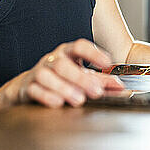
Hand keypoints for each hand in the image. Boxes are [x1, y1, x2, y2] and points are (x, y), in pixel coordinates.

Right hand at [6, 39, 123, 107]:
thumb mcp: (82, 77)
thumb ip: (102, 81)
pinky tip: (58, 102)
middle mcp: (52, 60)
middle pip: (63, 64)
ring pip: (47, 75)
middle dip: (80, 78)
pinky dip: (46, 95)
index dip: (93, 53)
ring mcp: (39, 72)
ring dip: (64, 87)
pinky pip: (35, 89)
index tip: (107, 63)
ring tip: (79, 99)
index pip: (79, 46)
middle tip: (96, 91)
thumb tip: (121, 87)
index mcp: (68, 53)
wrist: (29, 87)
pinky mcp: (28, 87)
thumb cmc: (60, 79)